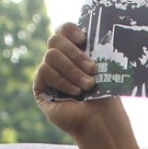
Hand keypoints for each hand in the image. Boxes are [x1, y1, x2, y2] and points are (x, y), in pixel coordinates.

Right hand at [33, 22, 127, 140]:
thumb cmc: (107, 97)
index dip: (69, 30)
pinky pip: (45, 71)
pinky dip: (63, 81)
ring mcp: (48, 74)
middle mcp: (60, 61)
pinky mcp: (40, 87)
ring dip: (72, 70)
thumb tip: (90, 26)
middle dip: (75, 54)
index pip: (63, 30)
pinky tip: (76, 93)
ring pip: (51, 55)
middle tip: (93, 69)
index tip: (84, 40)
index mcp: (75, 53)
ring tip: (88, 85)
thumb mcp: (103, 68)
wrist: (102, 122)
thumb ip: (93, 48)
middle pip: (55, 39)